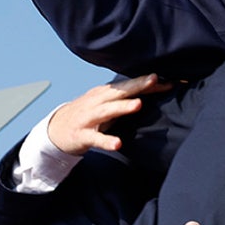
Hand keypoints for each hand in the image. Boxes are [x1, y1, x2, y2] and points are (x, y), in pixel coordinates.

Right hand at [47, 74, 170, 154]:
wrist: (56, 129)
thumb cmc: (89, 114)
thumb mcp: (107, 104)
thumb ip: (127, 98)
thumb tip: (156, 91)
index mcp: (105, 93)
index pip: (129, 85)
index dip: (147, 83)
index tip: (168, 81)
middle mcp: (97, 101)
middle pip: (119, 91)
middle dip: (137, 85)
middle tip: (154, 79)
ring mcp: (89, 117)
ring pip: (107, 110)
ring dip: (123, 107)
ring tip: (138, 105)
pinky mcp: (82, 135)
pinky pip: (96, 138)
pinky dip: (107, 141)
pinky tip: (118, 144)